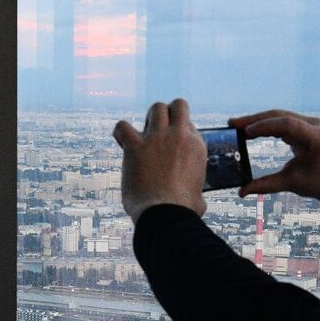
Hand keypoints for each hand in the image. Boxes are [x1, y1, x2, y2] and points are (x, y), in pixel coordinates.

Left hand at [113, 99, 206, 222]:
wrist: (166, 214)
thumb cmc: (183, 211)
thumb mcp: (199, 196)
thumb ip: (197, 191)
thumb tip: (198, 201)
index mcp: (196, 146)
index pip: (188, 126)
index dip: (179, 135)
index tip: (171, 150)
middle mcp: (179, 136)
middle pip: (177, 106)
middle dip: (168, 115)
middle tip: (159, 133)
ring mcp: (158, 138)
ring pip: (157, 108)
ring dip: (149, 118)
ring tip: (144, 136)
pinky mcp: (136, 146)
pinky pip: (123, 126)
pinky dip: (120, 132)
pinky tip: (122, 143)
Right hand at [229, 109, 319, 211]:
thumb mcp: (292, 184)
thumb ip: (266, 186)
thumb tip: (241, 191)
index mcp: (316, 137)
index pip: (287, 124)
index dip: (264, 126)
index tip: (244, 133)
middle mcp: (314, 125)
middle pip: (280, 116)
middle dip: (255, 120)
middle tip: (232, 124)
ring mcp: (311, 124)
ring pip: (280, 116)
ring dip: (259, 121)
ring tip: (237, 126)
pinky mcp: (306, 126)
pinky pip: (283, 121)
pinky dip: (267, 125)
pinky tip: (251, 130)